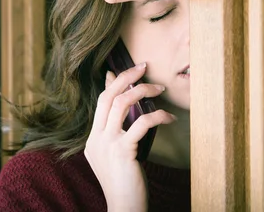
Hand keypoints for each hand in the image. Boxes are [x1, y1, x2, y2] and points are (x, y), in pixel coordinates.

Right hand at [84, 63, 176, 210]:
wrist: (124, 209)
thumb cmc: (126, 183)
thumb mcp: (117, 156)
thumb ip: (118, 133)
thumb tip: (125, 112)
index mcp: (93, 139)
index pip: (101, 101)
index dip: (115, 82)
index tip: (130, 70)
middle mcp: (96, 139)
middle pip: (107, 97)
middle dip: (126, 78)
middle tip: (143, 66)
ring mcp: (107, 145)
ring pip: (121, 105)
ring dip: (143, 91)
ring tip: (161, 88)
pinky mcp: (122, 151)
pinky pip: (140, 123)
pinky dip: (157, 116)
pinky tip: (169, 116)